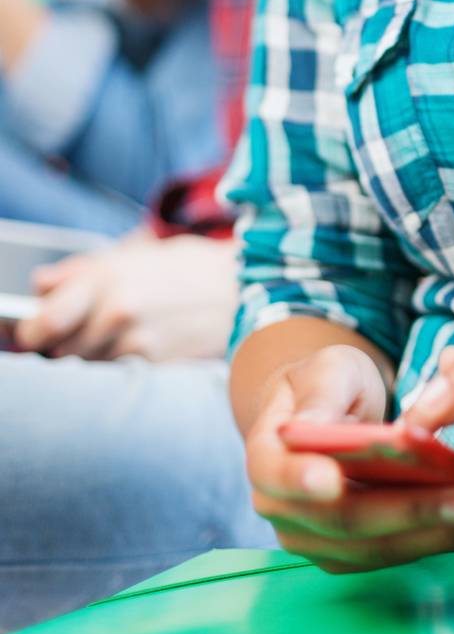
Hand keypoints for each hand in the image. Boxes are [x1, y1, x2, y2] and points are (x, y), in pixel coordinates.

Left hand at [14, 231, 235, 360]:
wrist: (243, 289)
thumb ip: (79, 271)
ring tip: (115, 335)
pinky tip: (136, 349)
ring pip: (86, 368)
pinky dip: (118, 368)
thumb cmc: (184, 268)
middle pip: (60, 353)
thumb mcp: (129, 256)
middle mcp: (118, 317)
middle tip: (80, 328)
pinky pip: (116, 377)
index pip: (41, 324)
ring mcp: (137, 348)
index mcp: (106, 283)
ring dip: (91, 357)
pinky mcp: (156, 371)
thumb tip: (41, 286)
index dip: (31, 330)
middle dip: (63, 343)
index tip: (34, 328)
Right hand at [247, 345, 453, 573]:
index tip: (333, 482)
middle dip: (414, 511)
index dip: (303, 481)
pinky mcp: (356, 553)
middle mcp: (287, 512)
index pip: (279, 477)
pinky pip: (402, 552)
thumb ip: (322, 395)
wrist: (331, 411)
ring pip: (382, 546)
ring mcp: (321, 540)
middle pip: (348, 520)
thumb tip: (314, 424)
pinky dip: (447, 539)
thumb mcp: (327, 370)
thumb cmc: (327, 383)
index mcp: (267, 459)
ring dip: (443, 534)